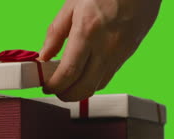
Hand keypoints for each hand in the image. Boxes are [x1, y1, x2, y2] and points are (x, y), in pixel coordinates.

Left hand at [39, 0, 161, 101]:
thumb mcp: (72, 4)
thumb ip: (55, 33)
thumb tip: (44, 55)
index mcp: (87, 31)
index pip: (68, 73)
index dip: (54, 85)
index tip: (46, 86)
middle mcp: (106, 46)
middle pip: (84, 88)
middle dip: (66, 95)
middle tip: (55, 89)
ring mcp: (120, 52)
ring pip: (98, 86)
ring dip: (80, 91)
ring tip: (69, 81)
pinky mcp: (129, 53)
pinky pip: (109, 76)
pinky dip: (94, 80)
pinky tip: (86, 72)